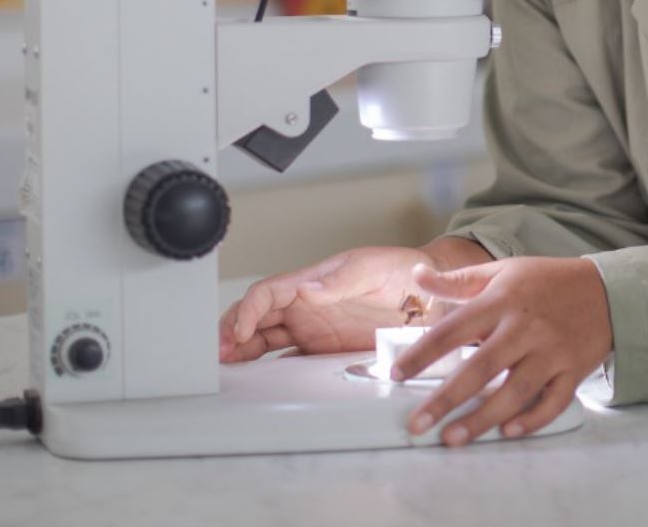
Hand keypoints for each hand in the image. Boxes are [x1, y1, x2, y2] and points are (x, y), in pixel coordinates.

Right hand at [218, 246, 433, 362]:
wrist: (430, 296)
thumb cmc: (401, 271)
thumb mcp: (371, 268)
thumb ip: (339, 281)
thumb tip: (306, 289)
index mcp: (310, 281)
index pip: (266, 294)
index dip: (248, 311)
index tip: (240, 331)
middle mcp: (305, 306)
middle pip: (255, 317)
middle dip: (232, 332)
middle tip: (217, 354)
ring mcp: (312, 329)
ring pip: (264, 339)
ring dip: (242, 352)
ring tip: (224, 367)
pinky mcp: (323, 350)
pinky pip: (287, 359)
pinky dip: (267, 369)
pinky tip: (255, 380)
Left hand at [395, 257, 612, 446]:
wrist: (609, 290)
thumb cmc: (547, 282)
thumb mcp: (503, 271)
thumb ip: (458, 280)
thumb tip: (417, 275)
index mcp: (503, 300)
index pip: (454, 328)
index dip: (423, 353)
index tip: (396, 375)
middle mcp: (525, 328)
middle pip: (481, 367)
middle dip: (446, 399)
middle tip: (417, 425)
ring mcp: (552, 351)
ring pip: (515, 391)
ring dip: (483, 418)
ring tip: (452, 439)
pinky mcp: (574, 371)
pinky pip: (553, 401)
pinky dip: (532, 419)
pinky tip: (508, 432)